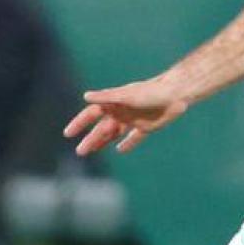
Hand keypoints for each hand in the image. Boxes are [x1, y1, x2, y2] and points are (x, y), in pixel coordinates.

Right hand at [62, 78, 188, 155]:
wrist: (176, 94)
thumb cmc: (150, 92)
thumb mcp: (126, 95)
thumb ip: (107, 97)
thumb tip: (85, 96)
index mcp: (114, 103)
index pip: (92, 113)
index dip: (80, 123)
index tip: (68, 133)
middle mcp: (122, 111)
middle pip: (102, 127)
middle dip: (90, 139)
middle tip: (80, 152)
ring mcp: (133, 120)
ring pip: (114, 133)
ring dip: (103, 142)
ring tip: (91, 152)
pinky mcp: (146, 127)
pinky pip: (133, 137)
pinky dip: (127, 144)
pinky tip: (120, 150)